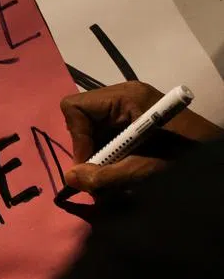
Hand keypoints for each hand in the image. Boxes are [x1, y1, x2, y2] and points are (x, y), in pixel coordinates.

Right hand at [60, 82, 220, 193]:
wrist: (220, 159)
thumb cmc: (185, 158)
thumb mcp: (144, 170)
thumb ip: (104, 176)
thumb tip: (69, 178)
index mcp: (126, 97)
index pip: (76, 108)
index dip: (77, 138)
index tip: (89, 166)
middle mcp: (124, 98)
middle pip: (82, 120)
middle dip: (87, 151)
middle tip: (99, 178)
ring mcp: (130, 109)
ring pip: (92, 133)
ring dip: (98, 159)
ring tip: (115, 181)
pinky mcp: (136, 123)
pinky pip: (107, 138)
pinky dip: (110, 159)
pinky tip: (124, 173)